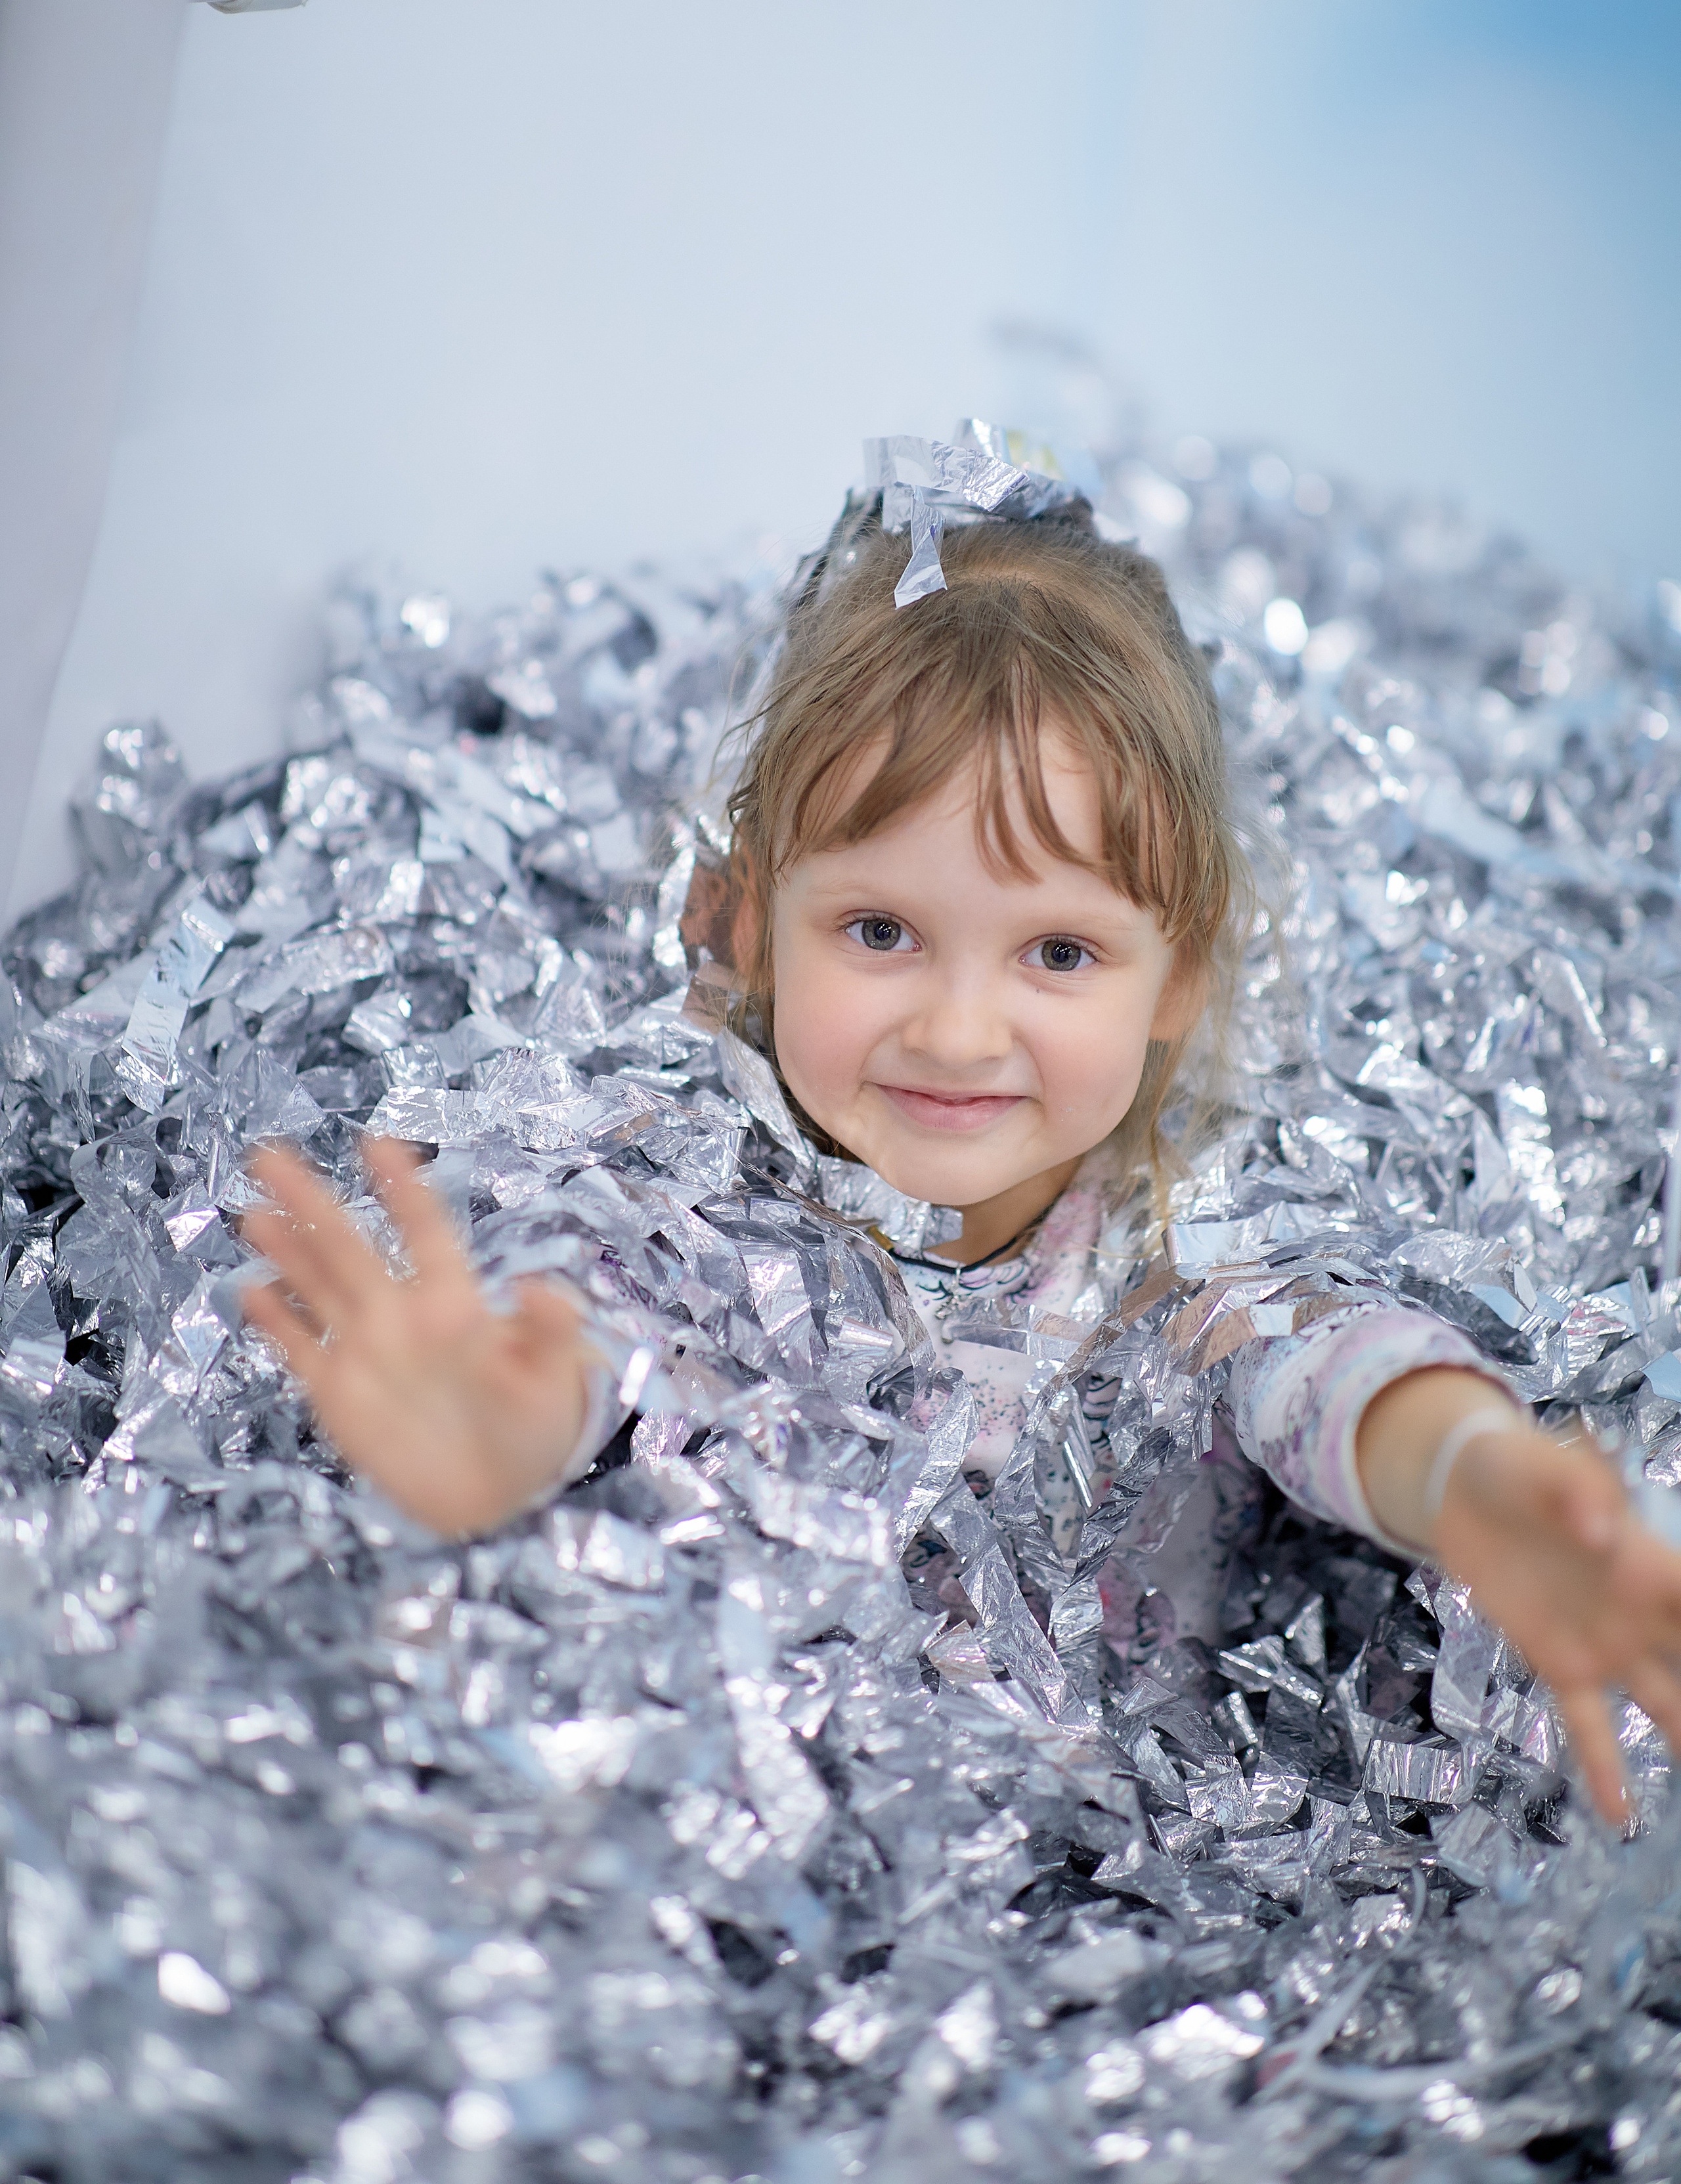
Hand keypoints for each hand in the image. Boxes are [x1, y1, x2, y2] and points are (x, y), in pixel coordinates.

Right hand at [241, 1138, 598, 1535]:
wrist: (501, 1495)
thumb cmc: (535, 1426)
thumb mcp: (554, 1380)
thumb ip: (551, 1334)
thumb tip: (546, 1288)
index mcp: (453, 1305)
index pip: (424, 1233)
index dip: (402, 1190)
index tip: (378, 1144)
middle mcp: (401, 1317)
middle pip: (350, 1248)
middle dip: (312, 1202)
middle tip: (271, 1156)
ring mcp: (366, 1352)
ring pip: (318, 1287)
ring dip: (286, 1250)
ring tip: (254, 1211)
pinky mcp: (340, 1393)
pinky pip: (301, 1348)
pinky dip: (276, 1321)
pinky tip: (252, 1290)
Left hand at [1359, 1369, 1680, 1823]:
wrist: (1460, 1490)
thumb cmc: (1515, 1468)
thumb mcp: (1543, 1464)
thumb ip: (1578, 1490)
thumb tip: (1604, 1533)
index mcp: (1649, 1560)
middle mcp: (1639, 1611)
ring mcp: (1603, 1643)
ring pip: (1663, 1702)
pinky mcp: (1558, 1664)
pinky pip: (1588, 1725)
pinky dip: (1605, 1769)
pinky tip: (1621, 1816)